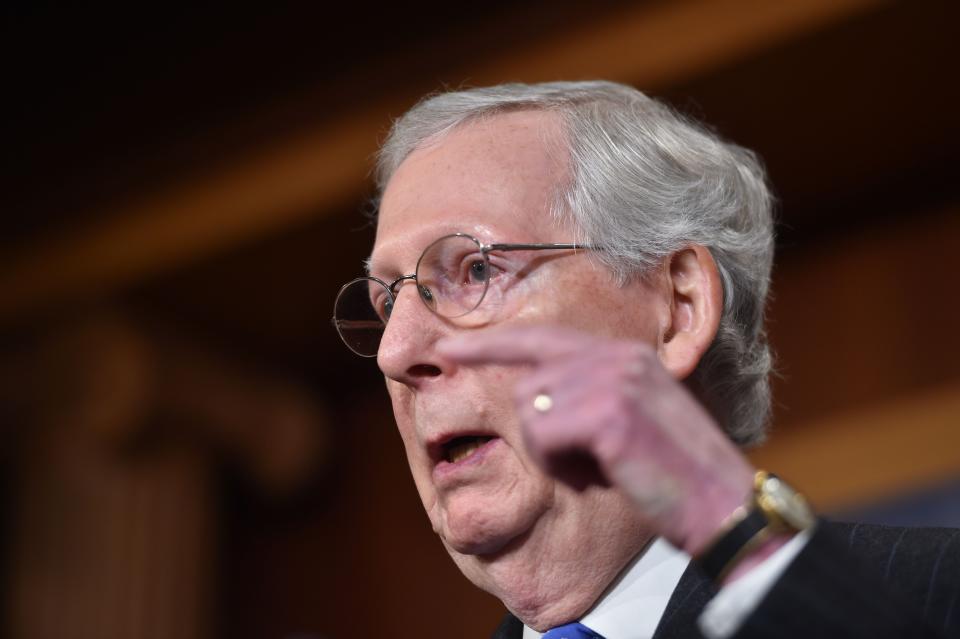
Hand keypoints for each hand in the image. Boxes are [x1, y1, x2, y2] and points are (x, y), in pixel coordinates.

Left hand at [437, 325, 756, 557]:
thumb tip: (532, 401)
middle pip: (528, 386)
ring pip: (531, 413)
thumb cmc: (675, 476)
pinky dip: (562, 469)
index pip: (542, 340)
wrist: (723, 506)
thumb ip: (589, 397)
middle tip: (584, 468)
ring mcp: (614, 380)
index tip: (450, 350)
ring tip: (600, 472)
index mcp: (624, 355)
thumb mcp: (633, 422)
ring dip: (553, 457)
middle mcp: (617, 357)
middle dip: (540, 437)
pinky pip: (545, 438)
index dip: (492, 345)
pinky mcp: (610, 412)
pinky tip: (601, 479)